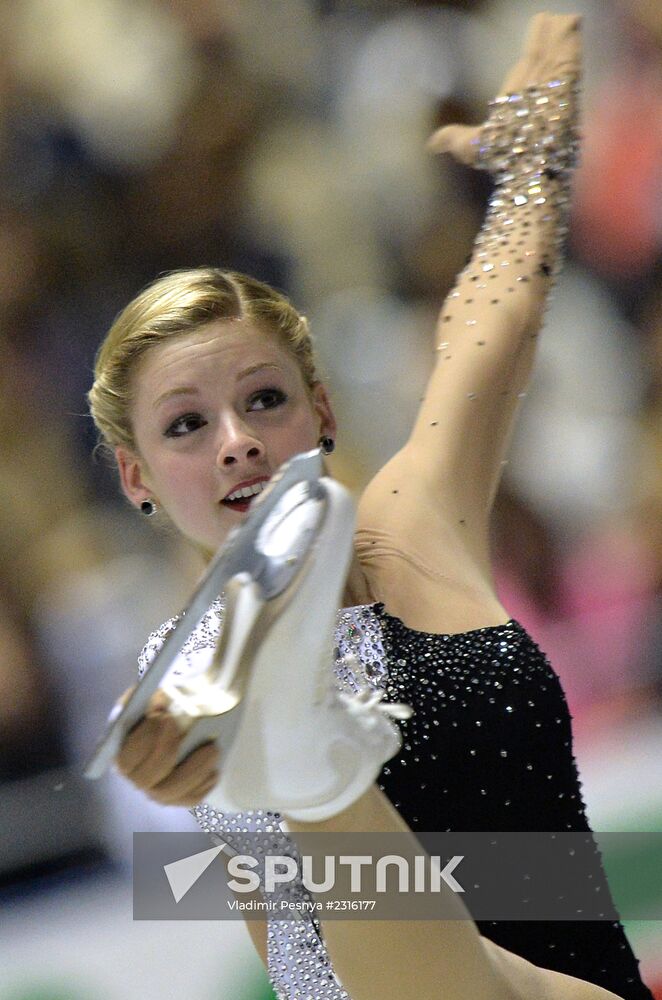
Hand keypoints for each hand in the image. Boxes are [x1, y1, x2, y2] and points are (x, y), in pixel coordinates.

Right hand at [114, 687, 219, 806]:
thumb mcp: (159, 693)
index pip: (126, 755)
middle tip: (189, 733)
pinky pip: (189, 799)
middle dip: (167, 752)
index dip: (145, 738)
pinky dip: (203, 784)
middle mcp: (135, 773)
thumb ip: (155, 698)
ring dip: (192, 771)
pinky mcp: (177, 795)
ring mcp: (155, 787)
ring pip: (169, 792)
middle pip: (145, 778)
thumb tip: (159, 701)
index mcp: (122, 748)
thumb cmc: (170, 702)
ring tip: (212, 749)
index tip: (165, 716)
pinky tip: (214, 768)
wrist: (190, 714)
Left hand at [427, 13, 580, 165]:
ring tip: (559, 14)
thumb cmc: (504, 162)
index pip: (528, 67)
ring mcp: (556, 83)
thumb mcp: (472, 147)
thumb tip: (432, 144)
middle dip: (546, 39)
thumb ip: (455, 139)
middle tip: (549, 17)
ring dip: (557, 32)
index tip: (537, 32)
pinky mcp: (568, 76)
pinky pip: (570, 49)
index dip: (533, 47)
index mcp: (521, 100)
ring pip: (557, 49)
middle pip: (544, 56)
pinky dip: (569, 33)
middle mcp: (541, 90)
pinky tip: (571, 17)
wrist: (527, 166)